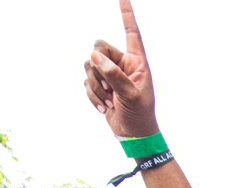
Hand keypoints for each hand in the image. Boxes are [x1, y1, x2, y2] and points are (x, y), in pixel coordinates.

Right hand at [83, 0, 158, 138]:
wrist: (134, 134)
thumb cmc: (140, 115)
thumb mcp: (131, 95)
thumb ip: (114, 74)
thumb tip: (94, 57)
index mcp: (137, 61)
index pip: (131, 32)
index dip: (126, 14)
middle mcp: (122, 63)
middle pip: (99, 47)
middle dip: (99, 67)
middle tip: (109, 86)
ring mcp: (109, 73)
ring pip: (89, 65)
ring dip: (96, 86)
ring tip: (110, 100)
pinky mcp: (100, 85)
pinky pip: (86, 81)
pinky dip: (92, 95)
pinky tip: (104, 108)